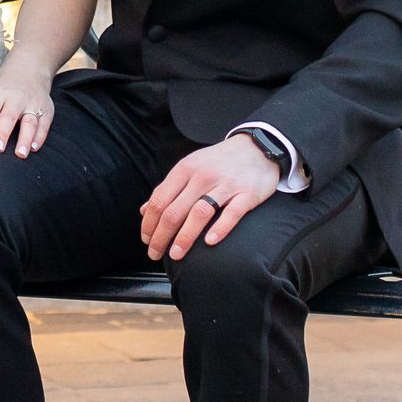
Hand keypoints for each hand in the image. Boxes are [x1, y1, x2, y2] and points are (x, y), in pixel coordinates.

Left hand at [0, 62, 54, 153]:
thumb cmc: (2, 85)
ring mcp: (33, 103)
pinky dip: (40, 136)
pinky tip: (34, 148)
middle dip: (3, 133)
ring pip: (30, 121)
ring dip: (25, 138)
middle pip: (9, 116)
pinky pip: (45, 124)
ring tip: (20, 154)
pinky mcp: (46, 110)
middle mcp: (16, 97)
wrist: (29, 68)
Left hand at [140, 135, 278, 260]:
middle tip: (155, 253)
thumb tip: (144, 210)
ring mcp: (226, 184)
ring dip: (184, 237)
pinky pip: (232, 213)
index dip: (149, 223)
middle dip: (161, 236)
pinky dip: (220, 228)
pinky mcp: (247, 193)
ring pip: (199, 213)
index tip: (146, 240)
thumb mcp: (190, 167)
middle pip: (175, 210)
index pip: (159, 199)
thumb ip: (168, 189)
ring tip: (176, 254)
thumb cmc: (219, 162)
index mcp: (185, 169)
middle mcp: (203, 176)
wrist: (256, 147)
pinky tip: (210, 242)